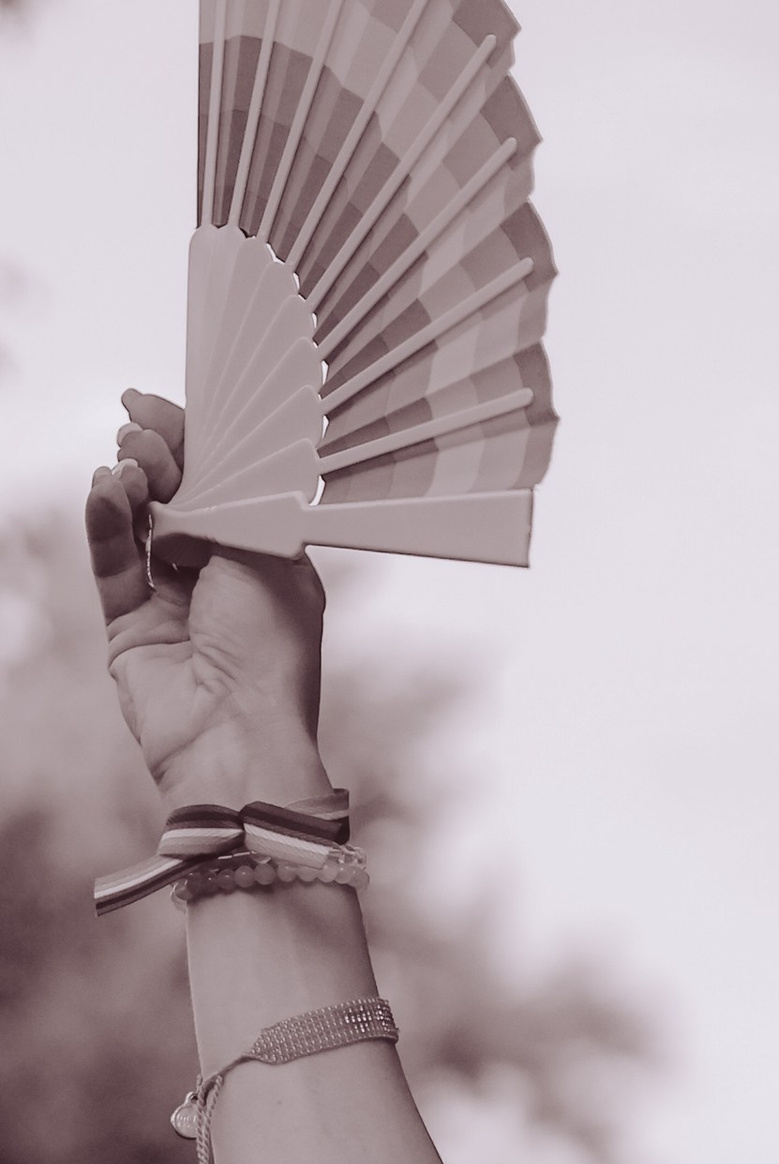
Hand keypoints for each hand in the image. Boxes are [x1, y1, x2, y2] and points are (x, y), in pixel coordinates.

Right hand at [85, 395, 333, 813]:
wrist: (236, 737)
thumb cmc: (270, 654)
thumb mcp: (265, 552)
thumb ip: (229, 495)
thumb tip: (194, 447)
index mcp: (268, 561)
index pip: (224, 483)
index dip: (191, 441)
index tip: (154, 407)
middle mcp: (222, 580)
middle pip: (178, 496)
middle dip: (158, 455)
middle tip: (140, 433)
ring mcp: (173, 604)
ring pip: (139, 524)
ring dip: (131, 485)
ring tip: (129, 468)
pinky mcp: (131, 629)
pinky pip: (111, 563)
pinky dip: (104, 522)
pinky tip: (105, 492)